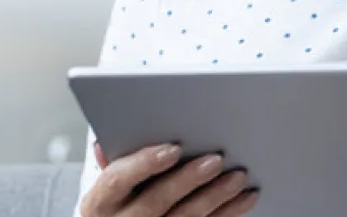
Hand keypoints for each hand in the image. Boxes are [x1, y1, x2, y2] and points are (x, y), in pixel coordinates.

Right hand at [79, 142, 259, 216]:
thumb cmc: (118, 204)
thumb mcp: (110, 185)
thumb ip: (117, 159)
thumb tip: (112, 137)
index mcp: (101, 202)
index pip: (117, 180)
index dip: (144, 164)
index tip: (172, 148)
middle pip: (156, 201)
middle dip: (188, 179)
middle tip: (216, 160)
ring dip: (216, 197)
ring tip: (237, 176)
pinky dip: (228, 213)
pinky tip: (244, 198)